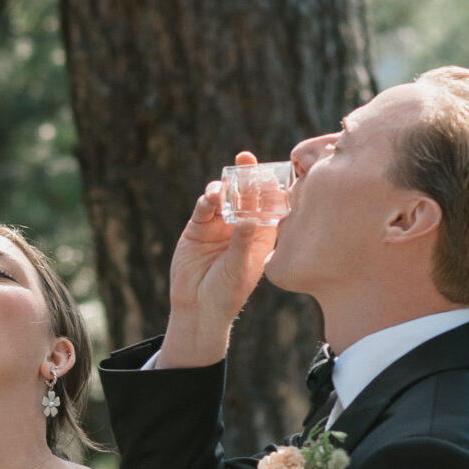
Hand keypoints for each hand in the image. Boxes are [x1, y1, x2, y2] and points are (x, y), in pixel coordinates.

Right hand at [161, 152, 280, 366]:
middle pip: (245, 194)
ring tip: (223, 188)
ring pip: (224, 197)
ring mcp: (218, 225)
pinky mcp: (197, 228)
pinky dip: (206, 201)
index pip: (268, 204)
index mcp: (260, 234)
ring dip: (224, 188)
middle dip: (246, 177)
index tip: (270, 174)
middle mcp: (241, 226)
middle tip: (245, 160)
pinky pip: (204, 208)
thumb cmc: (227, 293)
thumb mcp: (240, 268)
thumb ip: (242, 242)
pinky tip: (210, 199)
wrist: (198, 308)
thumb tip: (248, 219)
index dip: (270, 188)